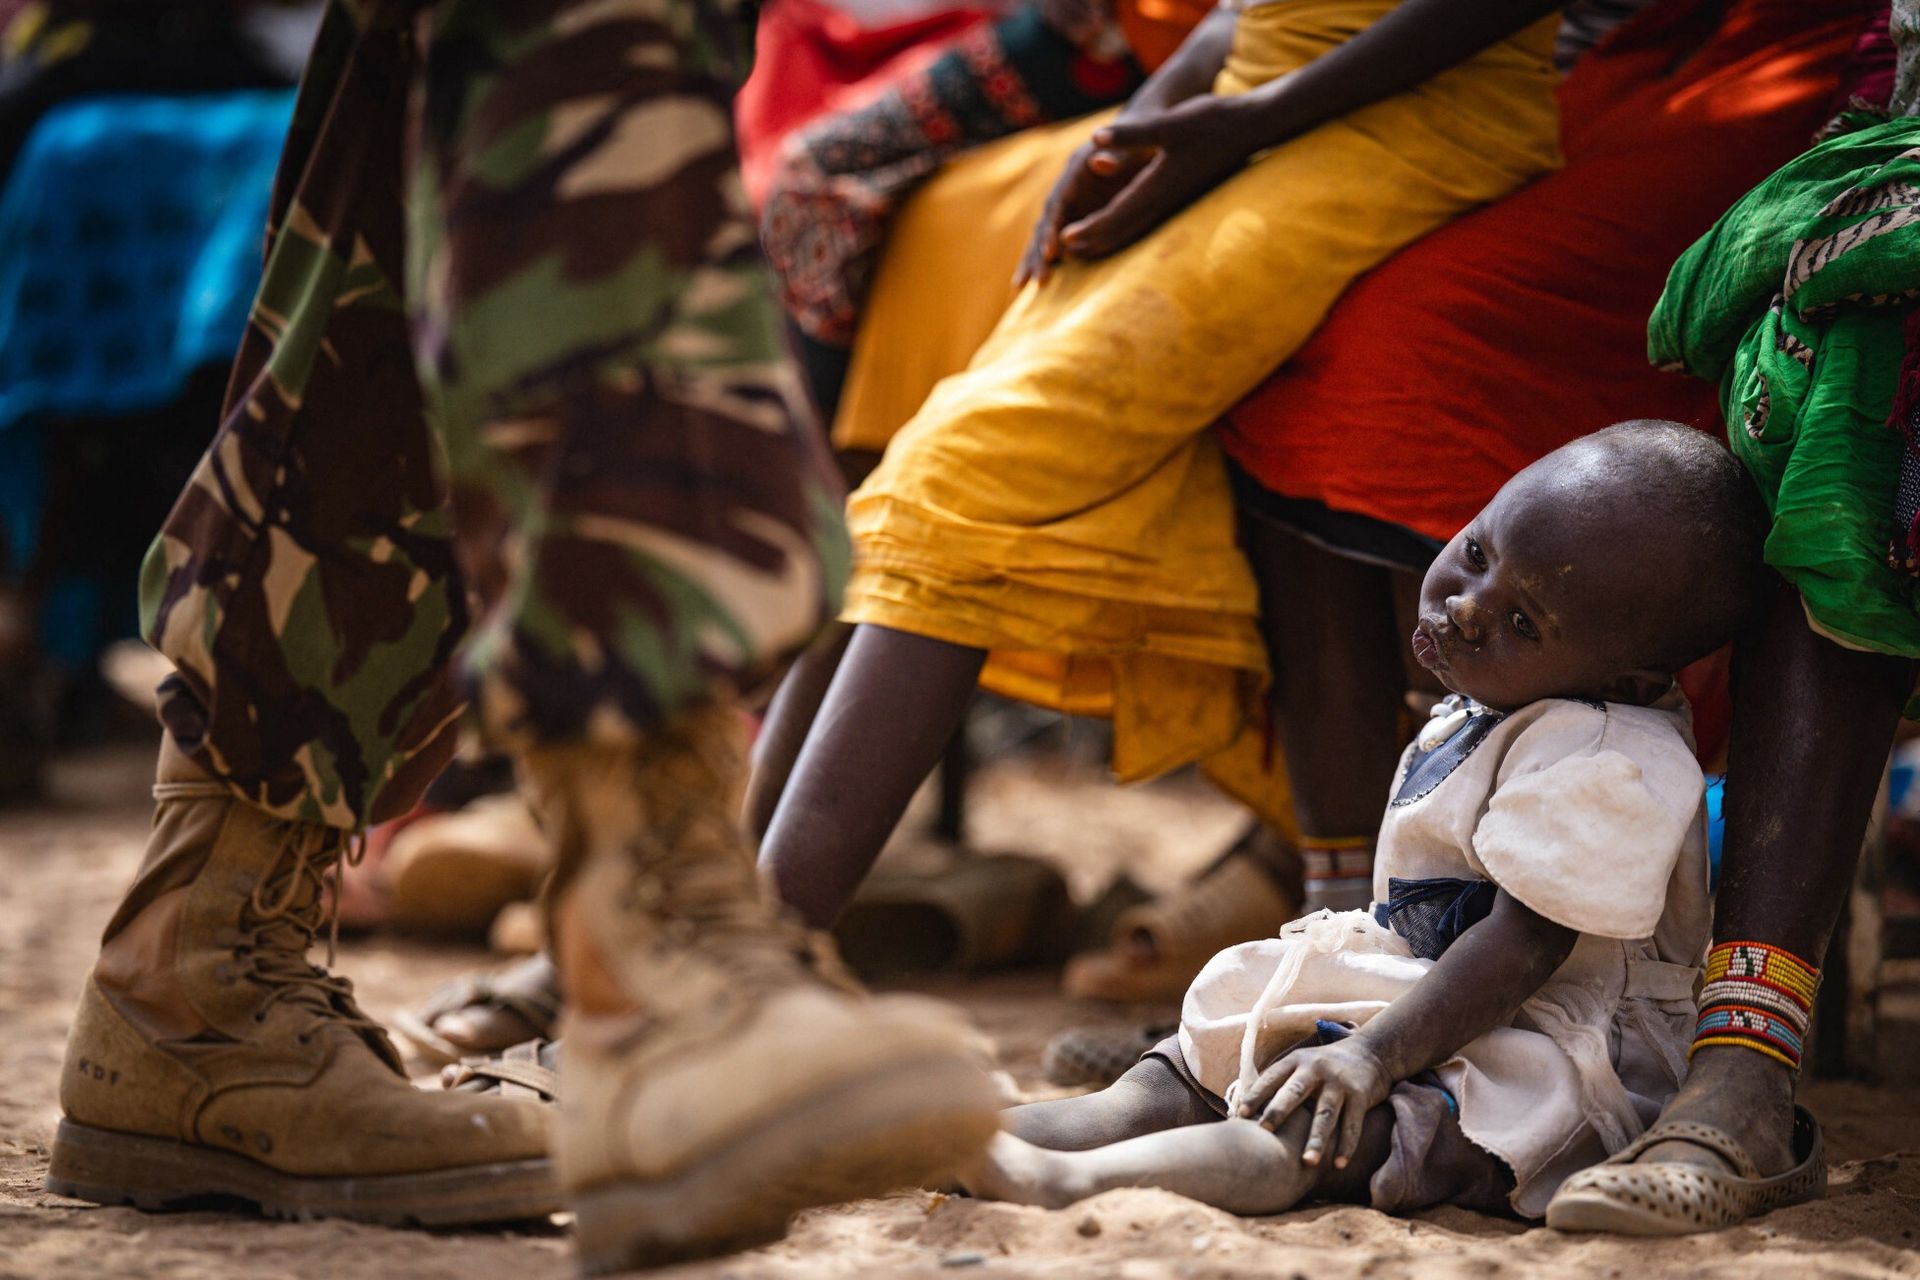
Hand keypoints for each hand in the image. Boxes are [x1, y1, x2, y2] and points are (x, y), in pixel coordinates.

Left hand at [1014, 94, 1254, 285]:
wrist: (1253, 127)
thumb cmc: (1214, 121)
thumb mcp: (1171, 123)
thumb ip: (1131, 134)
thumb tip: (1094, 141)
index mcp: (1156, 187)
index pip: (1114, 217)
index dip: (1087, 230)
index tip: (1061, 241)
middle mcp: (1163, 201)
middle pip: (1119, 232)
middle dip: (1089, 245)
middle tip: (1057, 257)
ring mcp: (1173, 202)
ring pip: (1132, 230)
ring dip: (1104, 242)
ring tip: (1078, 251)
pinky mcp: (1179, 196)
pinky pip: (1144, 222)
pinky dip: (1123, 230)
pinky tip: (1116, 230)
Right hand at [1014, 140, 1151, 286]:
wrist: (1142, 124)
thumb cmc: (1144, 134)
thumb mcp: (1136, 140)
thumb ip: (1118, 154)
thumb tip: (1099, 162)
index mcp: (1078, 169)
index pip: (1059, 202)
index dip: (1053, 227)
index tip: (1051, 252)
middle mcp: (1068, 185)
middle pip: (1046, 221)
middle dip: (1037, 251)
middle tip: (1032, 281)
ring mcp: (1070, 199)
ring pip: (1045, 232)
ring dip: (1033, 258)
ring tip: (1020, 286)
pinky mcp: (1076, 211)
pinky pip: (1057, 238)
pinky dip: (1046, 259)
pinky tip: (1035, 281)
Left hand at [1235, 1037, 1392, 1168]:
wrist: (1371, 1052)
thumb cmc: (1325, 1066)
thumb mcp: (1301, 1063)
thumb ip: (1279, 1082)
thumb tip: (1241, 1109)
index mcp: (1296, 1061)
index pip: (1271, 1078)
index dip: (1255, 1096)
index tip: (1239, 1115)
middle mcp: (1316, 1069)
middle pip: (1294, 1093)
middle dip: (1279, 1112)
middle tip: (1264, 1131)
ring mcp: (1339, 1082)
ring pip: (1325, 1114)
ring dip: (1316, 1140)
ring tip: (1307, 1162)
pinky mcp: (1360, 1095)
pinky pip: (1352, 1124)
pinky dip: (1346, 1146)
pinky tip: (1338, 1165)